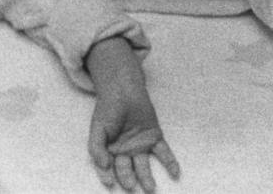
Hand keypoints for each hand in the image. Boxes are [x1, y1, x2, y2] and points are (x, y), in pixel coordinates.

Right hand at [87, 58, 179, 192]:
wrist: (123, 89)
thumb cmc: (108, 109)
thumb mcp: (97, 129)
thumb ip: (97, 149)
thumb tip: (104, 167)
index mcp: (110, 152)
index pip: (109, 168)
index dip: (107, 175)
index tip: (110, 182)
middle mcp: (126, 152)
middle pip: (127, 170)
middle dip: (129, 179)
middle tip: (131, 186)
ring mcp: (141, 146)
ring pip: (144, 166)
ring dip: (148, 178)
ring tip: (151, 188)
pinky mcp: (155, 138)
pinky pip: (163, 153)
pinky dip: (170, 163)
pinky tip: (175, 173)